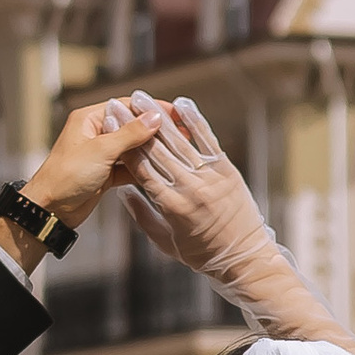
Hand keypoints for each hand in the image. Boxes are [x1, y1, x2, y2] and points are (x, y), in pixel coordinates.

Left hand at [9, 95, 166, 247]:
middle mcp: (95, 134)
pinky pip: (128, 167)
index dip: (151, 109)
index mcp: (89, 119)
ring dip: (151, 151)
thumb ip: (130, 134)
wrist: (50, 210)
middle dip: (155, 131)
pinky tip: (160, 171)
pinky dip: (142, 169)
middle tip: (181, 134)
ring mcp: (101, 155)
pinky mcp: (104, 174)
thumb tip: (154, 117)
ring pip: (132, 149)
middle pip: (131, 127)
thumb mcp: (101, 150)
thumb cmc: (65, 176)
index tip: (175, 114)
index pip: (126, 106)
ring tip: (176, 152)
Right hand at [110, 98, 354, 354]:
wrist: (245, 258)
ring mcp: (210, 177)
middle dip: (135, 124)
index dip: (123, 143)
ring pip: (179, 140)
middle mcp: (189, 188)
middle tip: (117, 101)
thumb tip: (122, 193)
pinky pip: (208, 139)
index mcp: (171, 206)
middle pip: (156, 150)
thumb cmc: (201, 255)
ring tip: (141, 96)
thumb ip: (143, 216)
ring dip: (159, 115)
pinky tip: (181, 102)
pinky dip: (194, 120)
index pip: (140, 168)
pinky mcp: (227, 170)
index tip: (109, 126)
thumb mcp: (165, 242)